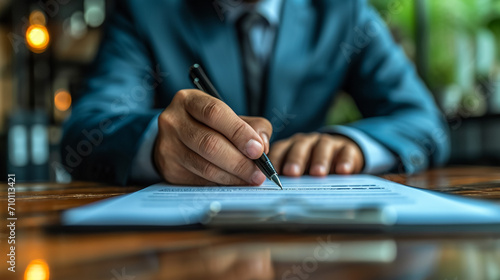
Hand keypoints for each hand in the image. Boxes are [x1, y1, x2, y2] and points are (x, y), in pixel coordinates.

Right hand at [154, 89, 271, 185]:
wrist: (176, 139)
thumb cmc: (210, 125)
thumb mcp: (229, 116)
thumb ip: (252, 125)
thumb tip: (262, 145)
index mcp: (189, 100)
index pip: (215, 113)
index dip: (239, 132)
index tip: (258, 149)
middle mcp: (173, 121)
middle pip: (209, 143)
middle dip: (239, 161)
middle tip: (259, 173)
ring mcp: (168, 146)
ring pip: (205, 166)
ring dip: (233, 176)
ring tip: (251, 179)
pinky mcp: (169, 169)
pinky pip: (200, 180)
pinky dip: (222, 183)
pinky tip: (234, 182)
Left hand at [268, 133, 364, 175]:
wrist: (342, 157)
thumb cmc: (312, 168)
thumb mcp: (299, 173)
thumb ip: (287, 179)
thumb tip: (272, 194)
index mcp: (291, 147)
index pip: (280, 150)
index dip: (276, 160)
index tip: (274, 173)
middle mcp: (308, 142)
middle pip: (300, 146)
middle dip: (295, 159)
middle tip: (292, 172)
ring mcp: (327, 143)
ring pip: (322, 147)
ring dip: (319, 160)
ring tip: (318, 173)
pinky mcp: (346, 148)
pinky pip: (345, 151)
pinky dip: (344, 160)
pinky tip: (343, 171)